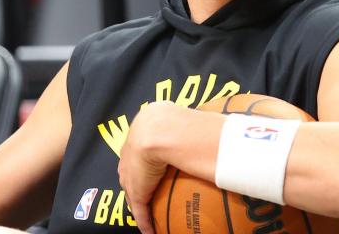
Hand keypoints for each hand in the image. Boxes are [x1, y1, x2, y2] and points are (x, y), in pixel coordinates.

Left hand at [118, 101, 178, 233]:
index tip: (151, 166)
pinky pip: (140, 210)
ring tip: (149, 213)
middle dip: (136, 181)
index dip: (144, 159)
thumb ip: (186, 122)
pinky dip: (145, 221)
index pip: (139, 149)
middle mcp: (130, 152)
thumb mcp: (179, 117)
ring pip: (133, 191)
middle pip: (132, 171)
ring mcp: (131, 173)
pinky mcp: (137, 190)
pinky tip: (150, 232)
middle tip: (149, 192)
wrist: (162, 131)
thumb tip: (208, 121)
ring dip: (140, 203)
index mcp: (140, 131)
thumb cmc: (178, 120)